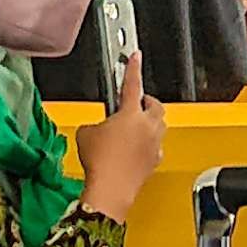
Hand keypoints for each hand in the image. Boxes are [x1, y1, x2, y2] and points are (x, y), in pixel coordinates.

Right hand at [76, 54, 166, 220]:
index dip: (133, 68)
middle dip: (146, 101)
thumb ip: (95, 124)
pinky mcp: (154, 161)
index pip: (132, 84)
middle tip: (134, 103)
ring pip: (159, 125)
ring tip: (133, 127)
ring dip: (149, 122)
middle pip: (155, 105)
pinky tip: (135, 149)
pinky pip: (156, 146)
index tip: (135, 56)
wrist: (110, 190)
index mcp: (131, 113)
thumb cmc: (99, 161)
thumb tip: (98, 129)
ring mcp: (155, 144)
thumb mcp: (86, 134)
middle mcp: (148, 126)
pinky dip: (148, 144)